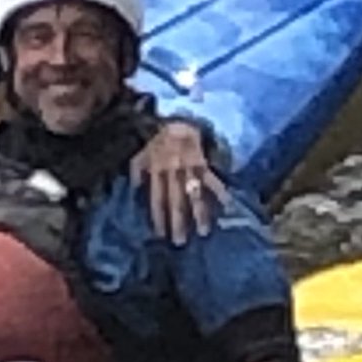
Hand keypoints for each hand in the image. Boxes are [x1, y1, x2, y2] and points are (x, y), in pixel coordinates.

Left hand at [130, 121, 228, 244]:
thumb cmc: (159, 140)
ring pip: (194, 193)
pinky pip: (212, 178)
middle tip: (180, 241)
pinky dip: (220, 191)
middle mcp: (172, 171)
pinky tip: (227, 204)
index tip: (160, 234)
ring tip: (204, 231)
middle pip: (175, 200)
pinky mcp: (204, 163)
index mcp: (156, 170)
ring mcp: (190, 167)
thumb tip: (133, 190)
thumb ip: (137, 172)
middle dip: (178, 222)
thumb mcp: (142, 153)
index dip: (158, 216)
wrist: (180, 119)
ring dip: (200, 213)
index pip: (156, 198)